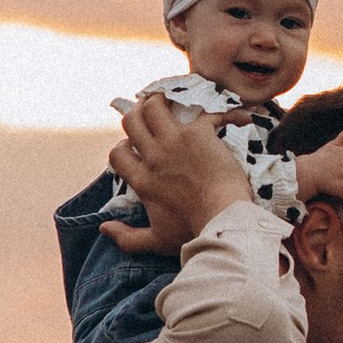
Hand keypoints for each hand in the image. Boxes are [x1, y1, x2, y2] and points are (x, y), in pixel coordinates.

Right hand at [100, 90, 253, 252]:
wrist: (224, 221)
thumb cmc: (193, 232)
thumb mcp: (157, 241)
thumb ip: (127, 238)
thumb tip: (104, 229)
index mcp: (142, 180)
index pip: (117, 154)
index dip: (123, 147)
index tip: (136, 149)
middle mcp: (154, 157)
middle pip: (132, 121)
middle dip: (137, 114)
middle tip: (151, 115)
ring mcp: (175, 142)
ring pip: (154, 105)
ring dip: (162, 100)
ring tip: (174, 102)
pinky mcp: (200, 134)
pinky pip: (205, 111)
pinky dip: (224, 113)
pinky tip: (238, 119)